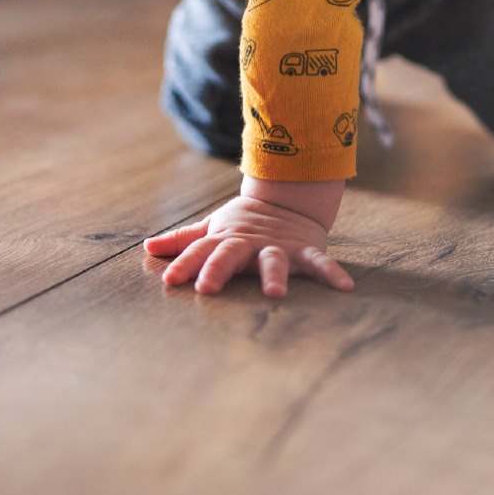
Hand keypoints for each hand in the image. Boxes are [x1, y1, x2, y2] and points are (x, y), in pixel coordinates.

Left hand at [144, 195, 353, 297]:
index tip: (169, 281)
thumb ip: (183, 242)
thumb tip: (148, 247)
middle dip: (218, 270)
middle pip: (230, 255)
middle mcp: (249, 244)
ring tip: (275, 294)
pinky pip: (319, 262)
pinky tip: (345, 287)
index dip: (183, 264)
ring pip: (273, 261)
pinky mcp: (304, 250)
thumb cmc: (243, 224)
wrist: (288, 200)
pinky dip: (332, 273)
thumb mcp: (213, 229)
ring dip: (274, 276)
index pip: (199, 251)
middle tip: (207, 287)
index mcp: (224, 239)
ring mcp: (277, 246)